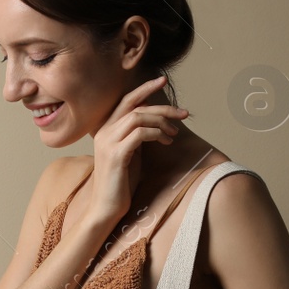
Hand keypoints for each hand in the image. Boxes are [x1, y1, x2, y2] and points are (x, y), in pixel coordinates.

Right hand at [87, 75, 187, 226]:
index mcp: (105, 129)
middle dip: (162, 105)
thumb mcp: (130, 154)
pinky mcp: (115, 155)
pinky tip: (166, 141)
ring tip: (174, 133)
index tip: (163, 81)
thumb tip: (155, 122)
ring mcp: (108, 142)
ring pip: (138, 117)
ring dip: (162, 122)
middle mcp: (104, 132)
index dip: (145, 88)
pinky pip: (140, 134)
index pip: (126, 101)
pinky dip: (157, 134)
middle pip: (134, 106)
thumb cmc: (120, 183)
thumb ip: (137, 136)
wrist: (106, 208)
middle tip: (184, 112)